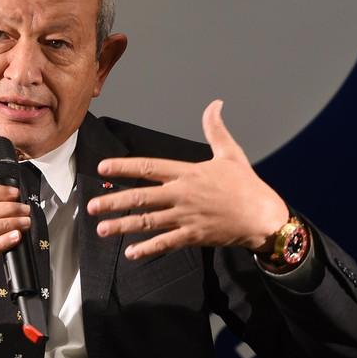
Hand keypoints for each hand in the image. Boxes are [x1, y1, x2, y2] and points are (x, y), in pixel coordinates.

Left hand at [87, 100, 287, 259]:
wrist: (265, 216)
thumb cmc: (247, 185)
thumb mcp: (231, 153)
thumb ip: (216, 129)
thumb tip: (215, 104)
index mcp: (188, 173)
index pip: (149, 167)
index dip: (124, 167)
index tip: (103, 168)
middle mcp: (182, 195)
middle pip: (142, 197)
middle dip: (114, 202)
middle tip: (91, 206)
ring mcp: (186, 217)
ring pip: (149, 222)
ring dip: (123, 226)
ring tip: (102, 229)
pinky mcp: (194, 236)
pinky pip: (166, 243)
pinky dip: (148, 249)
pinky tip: (131, 253)